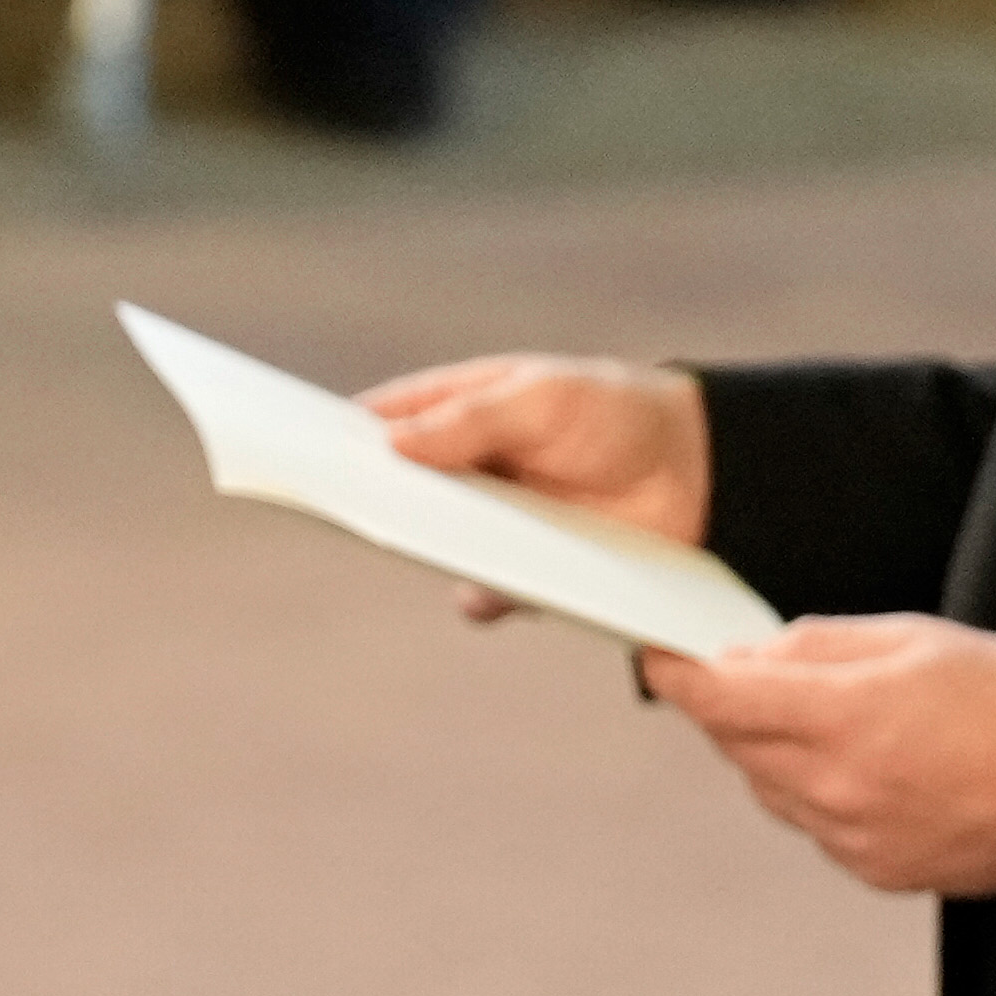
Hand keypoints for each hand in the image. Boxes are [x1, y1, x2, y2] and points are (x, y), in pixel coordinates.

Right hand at [361, 352, 711, 620]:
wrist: (699, 477)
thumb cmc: (614, 415)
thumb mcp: (545, 399)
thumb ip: (471, 419)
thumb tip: (392, 442)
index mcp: (458, 412)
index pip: (381, 420)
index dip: (337, 434)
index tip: (296, 446)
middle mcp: (462, 472)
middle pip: (394, 488)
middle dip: (364, 496)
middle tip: (334, 501)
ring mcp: (489, 527)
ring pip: (432, 545)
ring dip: (419, 547)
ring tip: (405, 543)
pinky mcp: (523, 576)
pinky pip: (482, 595)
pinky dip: (477, 596)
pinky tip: (478, 592)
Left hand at [635, 614, 995, 894]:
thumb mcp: (914, 639)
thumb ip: (818, 647)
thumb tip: (750, 655)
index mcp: (844, 718)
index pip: (723, 699)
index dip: (680, 675)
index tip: (661, 657)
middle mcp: (836, 787)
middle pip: (737, 746)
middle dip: (736, 708)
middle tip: (761, 676)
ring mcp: (850, 837)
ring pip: (769, 789)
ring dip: (776, 752)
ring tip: (840, 723)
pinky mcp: (871, 870)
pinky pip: (813, 825)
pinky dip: (817, 793)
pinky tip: (870, 769)